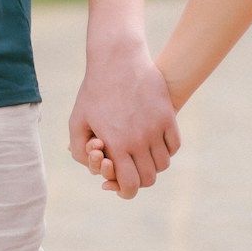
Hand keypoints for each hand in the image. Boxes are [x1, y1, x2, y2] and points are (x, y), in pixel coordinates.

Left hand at [70, 38, 180, 200]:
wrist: (117, 59)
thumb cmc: (94, 91)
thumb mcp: (77, 120)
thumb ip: (80, 150)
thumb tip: (95, 171)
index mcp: (117, 144)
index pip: (130, 184)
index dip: (126, 191)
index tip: (123, 186)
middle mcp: (139, 139)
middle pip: (148, 178)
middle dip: (138, 179)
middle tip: (131, 169)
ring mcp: (156, 127)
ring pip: (162, 164)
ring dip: (153, 165)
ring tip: (141, 155)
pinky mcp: (168, 115)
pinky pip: (174, 146)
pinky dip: (166, 150)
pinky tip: (154, 143)